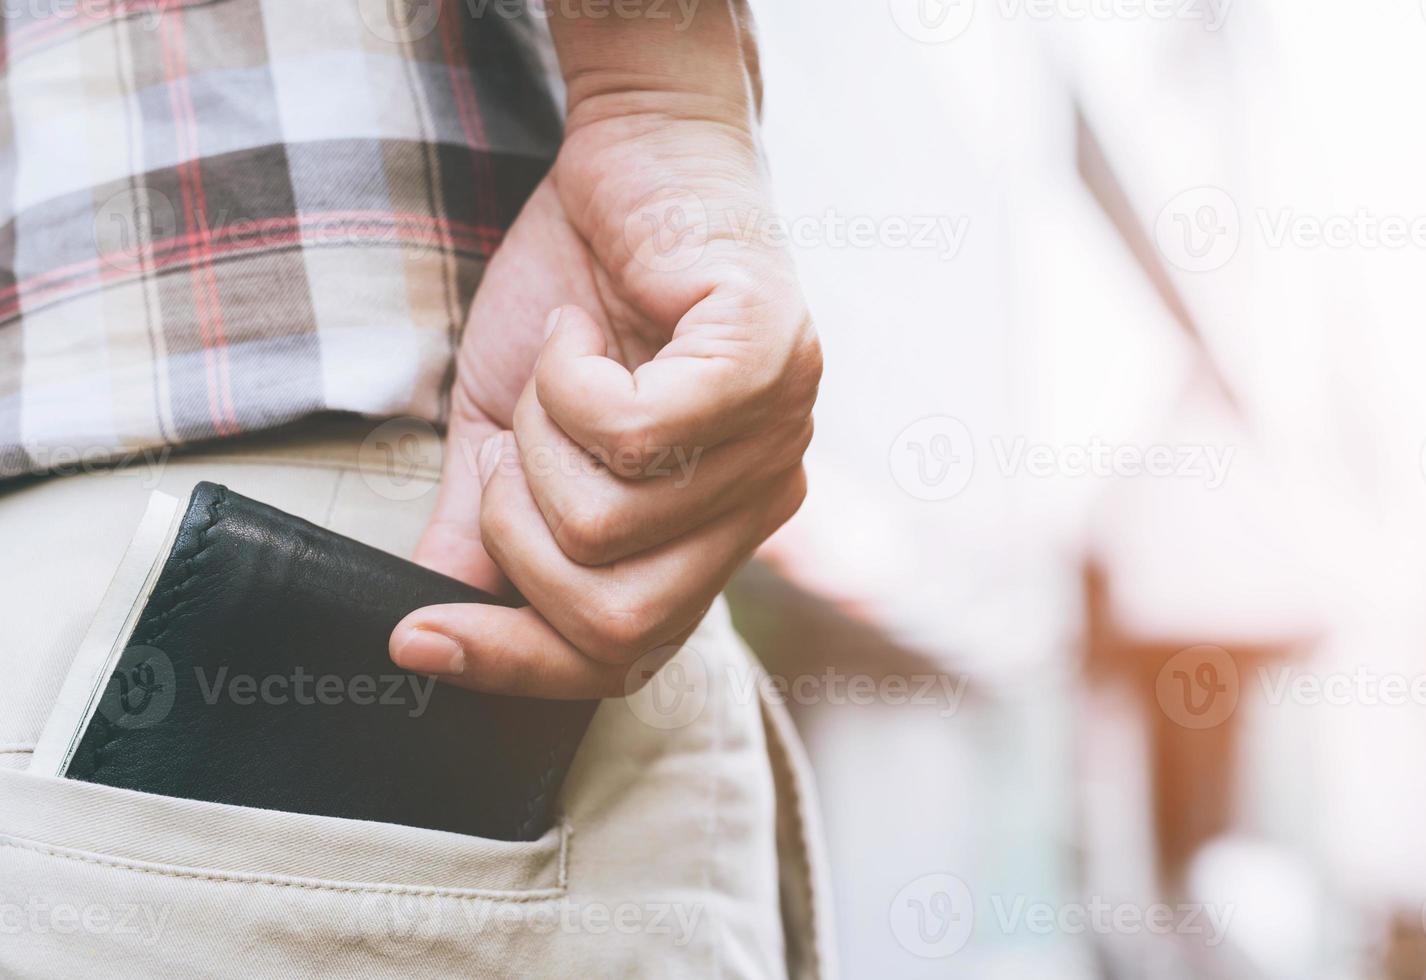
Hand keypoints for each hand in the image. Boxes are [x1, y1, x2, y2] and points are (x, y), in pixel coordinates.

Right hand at [390, 7, 819, 698]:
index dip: (514, 665)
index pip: (627, 661)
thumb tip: (429, 635)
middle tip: (515, 439)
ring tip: (562, 366)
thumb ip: (481, 533)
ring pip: (609, 528)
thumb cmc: (573, 295)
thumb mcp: (504, 432)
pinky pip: (637, 436)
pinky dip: (570, 383)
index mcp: (709, 536)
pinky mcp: (769, 361)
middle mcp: (762, 504)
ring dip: (537, 441)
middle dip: (518, 536)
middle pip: (618, 625)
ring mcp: (779, 436)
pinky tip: (585, 331)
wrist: (629, 155)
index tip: (416, 639)